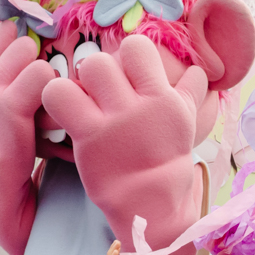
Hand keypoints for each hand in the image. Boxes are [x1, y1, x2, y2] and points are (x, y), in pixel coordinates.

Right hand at [0, 20, 57, 163]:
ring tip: (48, 105)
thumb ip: (9, 70)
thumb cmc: (10, 135)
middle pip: (24, 43)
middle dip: (40, 63)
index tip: (37, 58)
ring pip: (36, 60)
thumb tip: (28, 34)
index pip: (5, 32)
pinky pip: (44, 79)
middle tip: (43, 90)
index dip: (26, 39)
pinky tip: (54, 118)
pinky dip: (57, 97)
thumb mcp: (0, 98)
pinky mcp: (11, 106)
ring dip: (50, 81)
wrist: (1, 174)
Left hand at [42, 35, 207, 254]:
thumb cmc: (167, 162)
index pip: (138, 48)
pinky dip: (56, 97)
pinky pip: (59, 95)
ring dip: (79, 82)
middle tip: (98, 95)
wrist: (152, 205)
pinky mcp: (88, 137)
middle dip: (98, 73)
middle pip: (106, 60)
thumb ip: (189, 93)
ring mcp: (113, 122)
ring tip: (83, 102)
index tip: (124, 80)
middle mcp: (139, 106)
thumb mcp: (186, 124)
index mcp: (164, 99)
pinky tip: (64, 111)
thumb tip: (198, 71)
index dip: (125, 59)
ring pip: (87, 69)